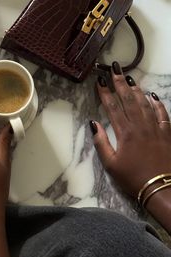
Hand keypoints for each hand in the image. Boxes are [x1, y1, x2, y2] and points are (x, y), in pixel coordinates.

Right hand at [92, 62, 170, 198]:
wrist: (162, 188)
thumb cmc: (133, 178)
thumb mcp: (111, 165)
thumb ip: (101, 143)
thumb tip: (93, 124)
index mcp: (125, 133)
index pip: (112, 107)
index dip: (105, 92)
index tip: (99, 80)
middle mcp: (140, 126)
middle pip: (128, 100)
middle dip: (120, 83)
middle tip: (114, 69)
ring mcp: (155, 128)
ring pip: (144, 103)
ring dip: (136, 89)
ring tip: (129, 77)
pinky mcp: (167, 133)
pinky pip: (162, 114)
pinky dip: (157, 104)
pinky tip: (152, 96)